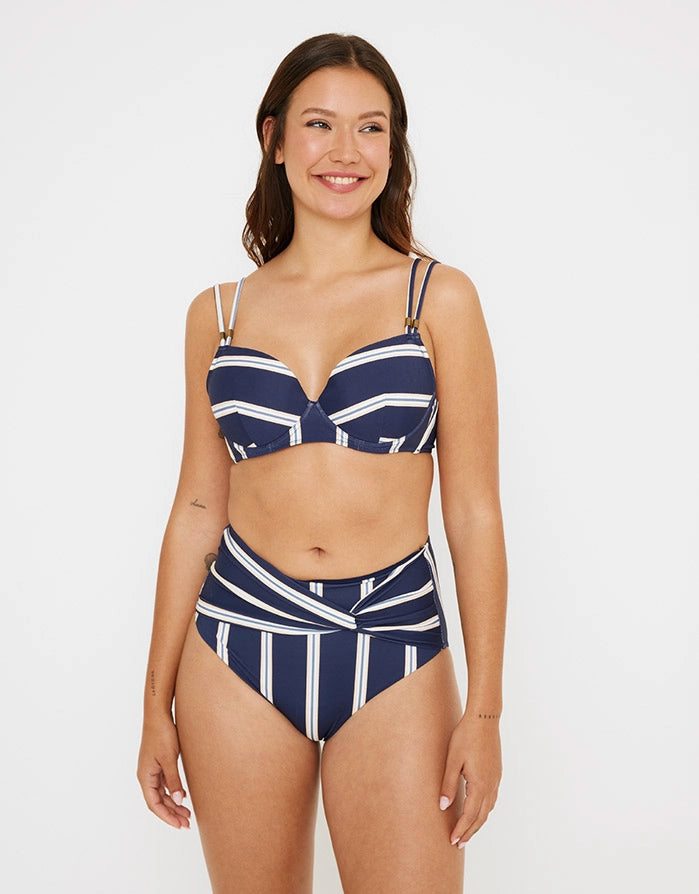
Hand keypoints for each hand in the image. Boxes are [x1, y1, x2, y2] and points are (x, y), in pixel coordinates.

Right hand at [137, 714, 191, 828]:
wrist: (158, 715)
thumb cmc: (162, 735)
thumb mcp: (169, 759)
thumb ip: (173, 780)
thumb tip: (179, 800)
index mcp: (145, 777)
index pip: (154, 804)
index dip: (166, 816)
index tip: (179, 825)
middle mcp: (146, 776)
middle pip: (158, 801)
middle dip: (172, 813)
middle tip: (187, 823)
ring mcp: (151, 770)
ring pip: (162, 793)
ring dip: (174, 804)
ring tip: (188, 813)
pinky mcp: (158, 764)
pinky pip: (164, 784)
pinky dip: (173, 792)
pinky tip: (184, 796)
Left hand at [439, 715, 501, 846]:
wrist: (484, 718)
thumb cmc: (466, 736)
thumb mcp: (452, 760)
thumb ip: (448, 784)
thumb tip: (443, 806)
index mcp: (479, 784)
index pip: (470, 815)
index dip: (461, 829)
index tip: (453, 841)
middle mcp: (490, 785)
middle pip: (481, 816)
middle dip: (470, 831)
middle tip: (459, 843)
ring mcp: (495, 779)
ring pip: (488, 809)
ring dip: (478, 822)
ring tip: (467, 831)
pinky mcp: (496, 772)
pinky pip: (491, 798)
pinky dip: (484, 809)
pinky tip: (478, 809)